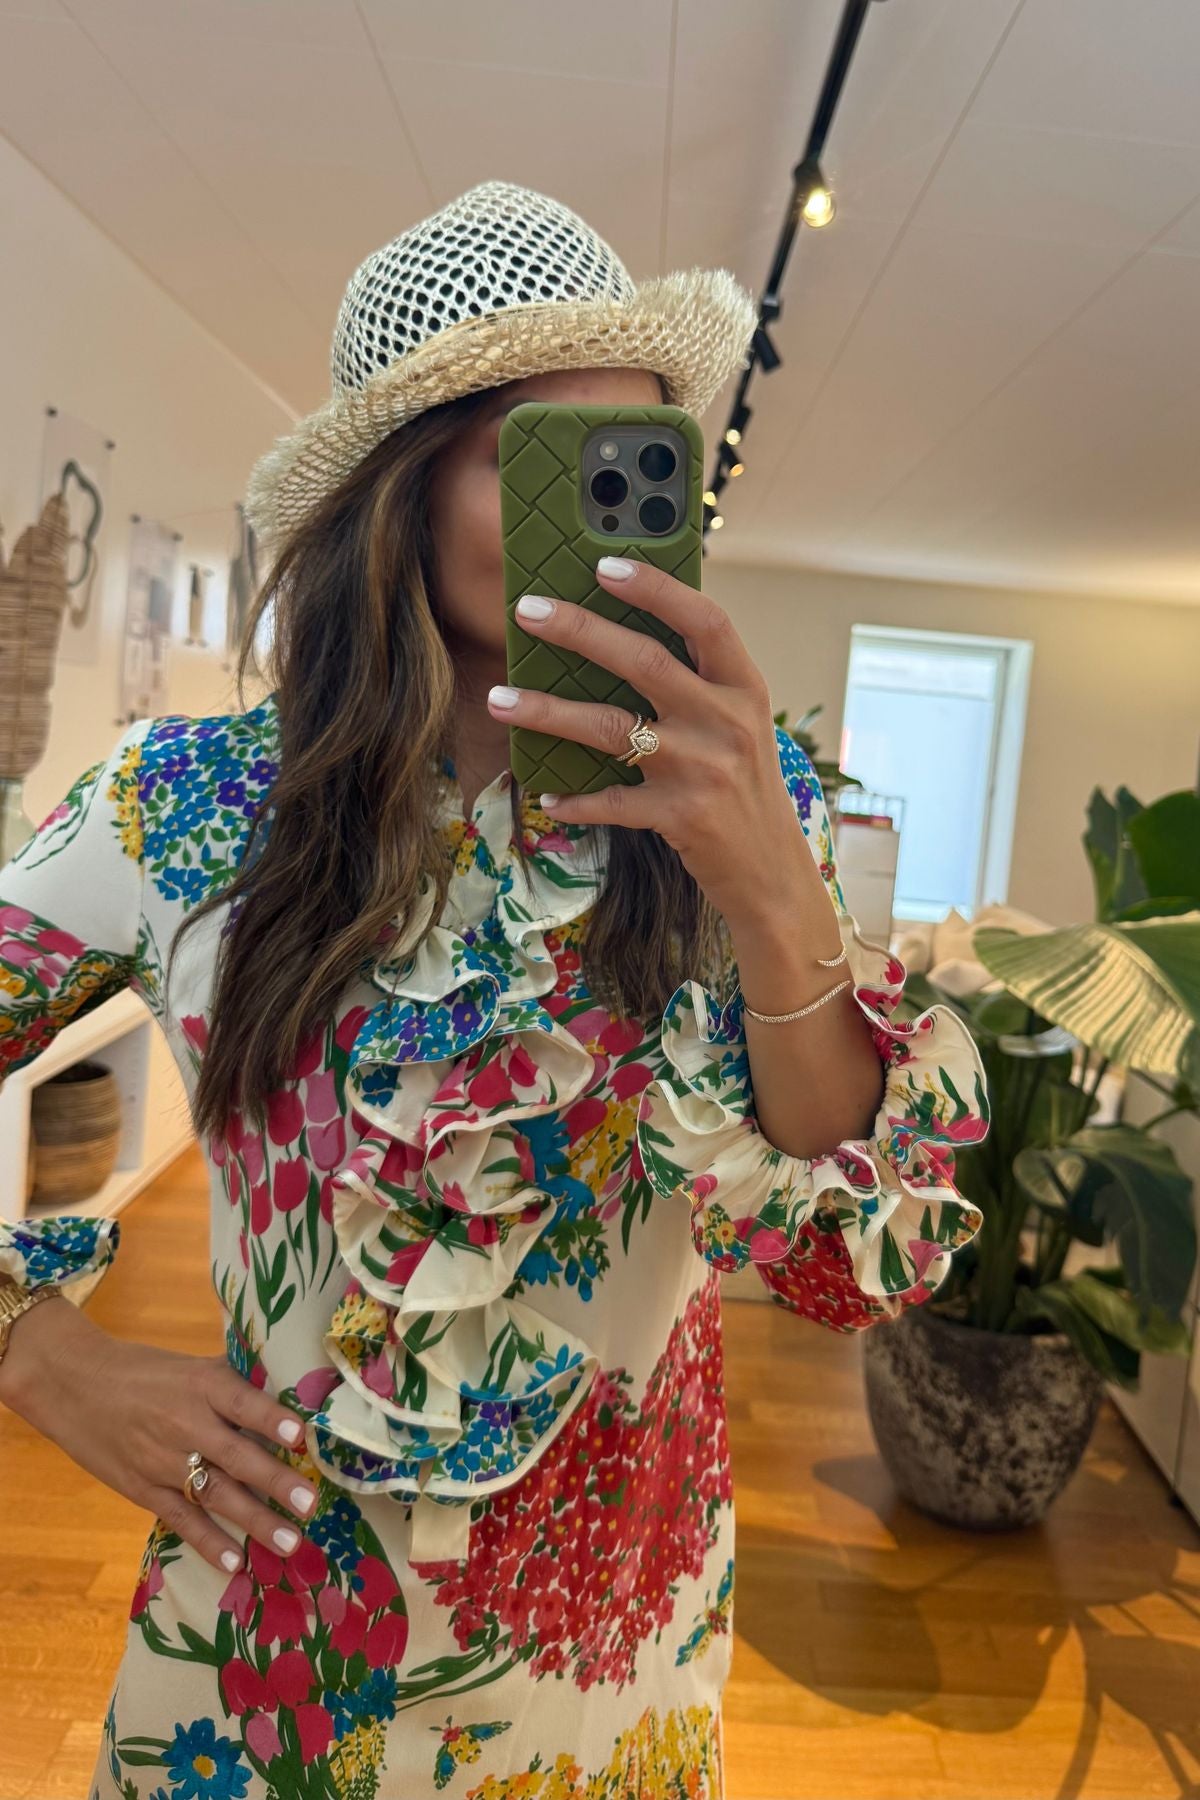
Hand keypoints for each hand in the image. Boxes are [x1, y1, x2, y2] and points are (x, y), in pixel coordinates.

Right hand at [4, 1295, 316, 1575]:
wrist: (73, 1386)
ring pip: (214, 1494)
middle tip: (310, 1504)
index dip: (270, 1419)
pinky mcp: (144, 1490)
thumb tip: (290, 1397)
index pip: (241, 1401)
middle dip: (274, 1482)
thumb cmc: (144, 1372)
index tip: (300, 1435)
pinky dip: (208, 1542)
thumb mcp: (190, 1366)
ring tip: (290, 1542)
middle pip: (234, 1455)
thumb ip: (233, 1385)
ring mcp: (162, 1461)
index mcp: (200, 1384)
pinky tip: (236, 1563)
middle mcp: (184, 1423)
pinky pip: (181, 1518)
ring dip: (254, 1520)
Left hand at [488, 555, 798, 919]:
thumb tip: (618, 633)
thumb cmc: (742, 787)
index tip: (605, 564)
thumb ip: (697, 683)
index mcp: (744, 688)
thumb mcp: (737, 725)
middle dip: (579, 630)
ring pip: (611, 727)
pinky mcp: (680, 816)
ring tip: (499, 699)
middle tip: (526, 610)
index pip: (705, 621)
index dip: (657, 589)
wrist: (771, 871)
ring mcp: (703, 770)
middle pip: (645, 662)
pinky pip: (610, 801)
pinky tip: (546, 795)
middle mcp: (727, 722)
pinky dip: (575, 800)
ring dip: (548, 711)